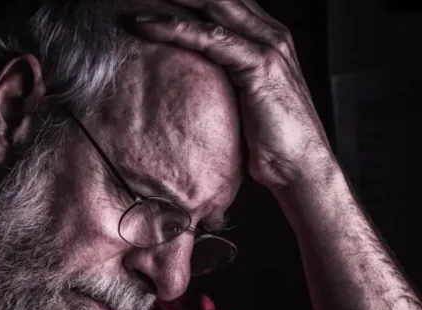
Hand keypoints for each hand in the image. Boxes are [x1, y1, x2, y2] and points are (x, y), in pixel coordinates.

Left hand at [134, 0, 335, 190]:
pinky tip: (148, 27)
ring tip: (137, 2)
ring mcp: (268, 46)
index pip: (226, 3)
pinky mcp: (259, 64)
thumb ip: (228, 79)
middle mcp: (271, 35)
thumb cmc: (272, 141)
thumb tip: (194, 81)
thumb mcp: (246, 101)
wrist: (299, 167)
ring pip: (213, 7)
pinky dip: (176, 29)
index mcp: (268, 39)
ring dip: (173, 1)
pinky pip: (210, 39)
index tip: (156, 0)